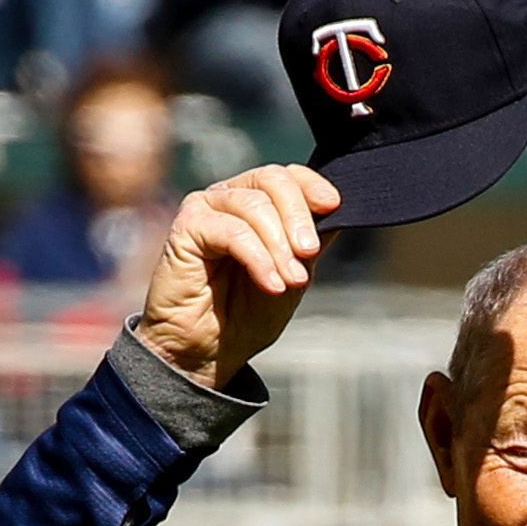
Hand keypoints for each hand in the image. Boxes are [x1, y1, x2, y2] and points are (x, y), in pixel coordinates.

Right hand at [140, 163, 338, 387]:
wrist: (209, 350)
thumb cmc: (247, 313)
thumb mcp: (295, 273)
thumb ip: (311, 241)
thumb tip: (339, 211)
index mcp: (257, 202)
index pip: (287, 175)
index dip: (312, 185)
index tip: (333, 205)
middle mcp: (230, 197)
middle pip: (273, 180)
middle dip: (298, 216)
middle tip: (309, 253)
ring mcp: (207, 208)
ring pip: (255, 206)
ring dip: (280, 246)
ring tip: (290, 281)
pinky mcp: (187, 226)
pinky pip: (232, 231)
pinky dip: (258, 258)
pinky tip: (271, 284)